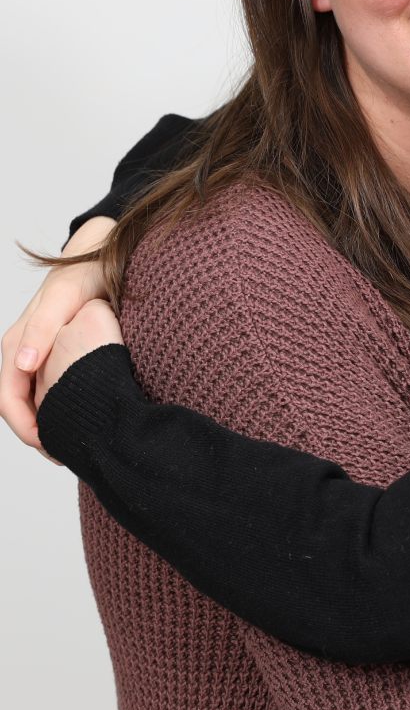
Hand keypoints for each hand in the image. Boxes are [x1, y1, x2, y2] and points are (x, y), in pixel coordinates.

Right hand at [1, 216, 114, 449]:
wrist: (101, 253)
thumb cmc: (85, 273)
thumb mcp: (66, 296)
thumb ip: (42, 328)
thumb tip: (22, 365)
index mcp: (17, 342)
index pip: (8, 399)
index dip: (26, 428)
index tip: (51, 448)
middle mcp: (20, 351)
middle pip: (14, 406)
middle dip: (35, 433)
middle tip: (66, 456)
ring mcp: (35, 352)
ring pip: (29, 400)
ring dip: (45, 424)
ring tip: (73, 445)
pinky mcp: (53, 353)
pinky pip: (44, 389)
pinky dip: (55, 408)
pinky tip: (80, 418)